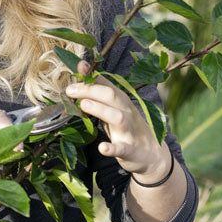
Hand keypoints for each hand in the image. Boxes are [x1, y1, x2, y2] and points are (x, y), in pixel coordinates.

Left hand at [65, 61, 169, 180]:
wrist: (152, 154)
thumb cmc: (128, 127)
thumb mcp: (117, 107)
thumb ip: (101, 92)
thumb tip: (82, 73)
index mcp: (121, 101)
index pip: (106, 84)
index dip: (92, 75)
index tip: (79, 66)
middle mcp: (126, 112)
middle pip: (111, 96)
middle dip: (91, 90)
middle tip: (70, 90)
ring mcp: (129, 131)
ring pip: (117, 117)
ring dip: (100, 110)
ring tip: (83, 105)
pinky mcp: (129, 150)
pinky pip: (121, 148)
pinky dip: (112, 148)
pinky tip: (102, 147)